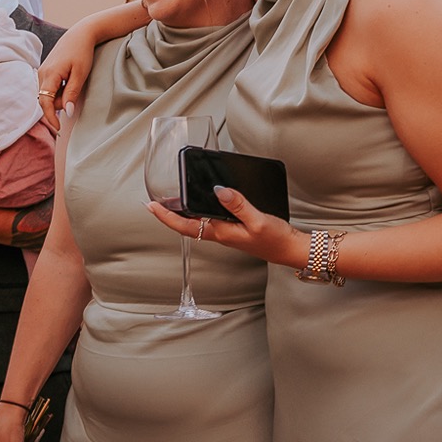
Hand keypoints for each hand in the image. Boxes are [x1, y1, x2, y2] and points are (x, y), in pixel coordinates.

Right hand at [37, 31, 97, 123]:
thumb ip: (71, 94)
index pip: (45, 102)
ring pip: (47, 94)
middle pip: (46, 99)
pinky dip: (57, 90)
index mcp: (50, 74)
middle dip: (60, 102)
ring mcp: (42, 71)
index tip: (59, 128)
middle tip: (76, 90)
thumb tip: (65, 112)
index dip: (51, 117)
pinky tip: (68, 80)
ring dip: (59, 96)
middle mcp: (41, 73)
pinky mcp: (44, 70)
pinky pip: (48, 87)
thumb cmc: (82, 52)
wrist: (80, 34)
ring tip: (73, 82)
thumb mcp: (80, 75)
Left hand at [150, 187, 308, 269]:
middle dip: (171, 212)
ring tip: (174, 197)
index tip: (152, 206)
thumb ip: (238, 205)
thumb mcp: (257, 220)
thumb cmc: (275, 239)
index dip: (167, 216)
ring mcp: (227, 231)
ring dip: (185, 211)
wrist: (290, 249)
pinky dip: (203, 209)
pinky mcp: (234, 228)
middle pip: (188, 223)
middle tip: (156, 199)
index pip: (186, 226)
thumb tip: (219, 191)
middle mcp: (220, 233)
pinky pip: (212, 218)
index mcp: (221, 232)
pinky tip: (206, 200)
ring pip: (199, 221)